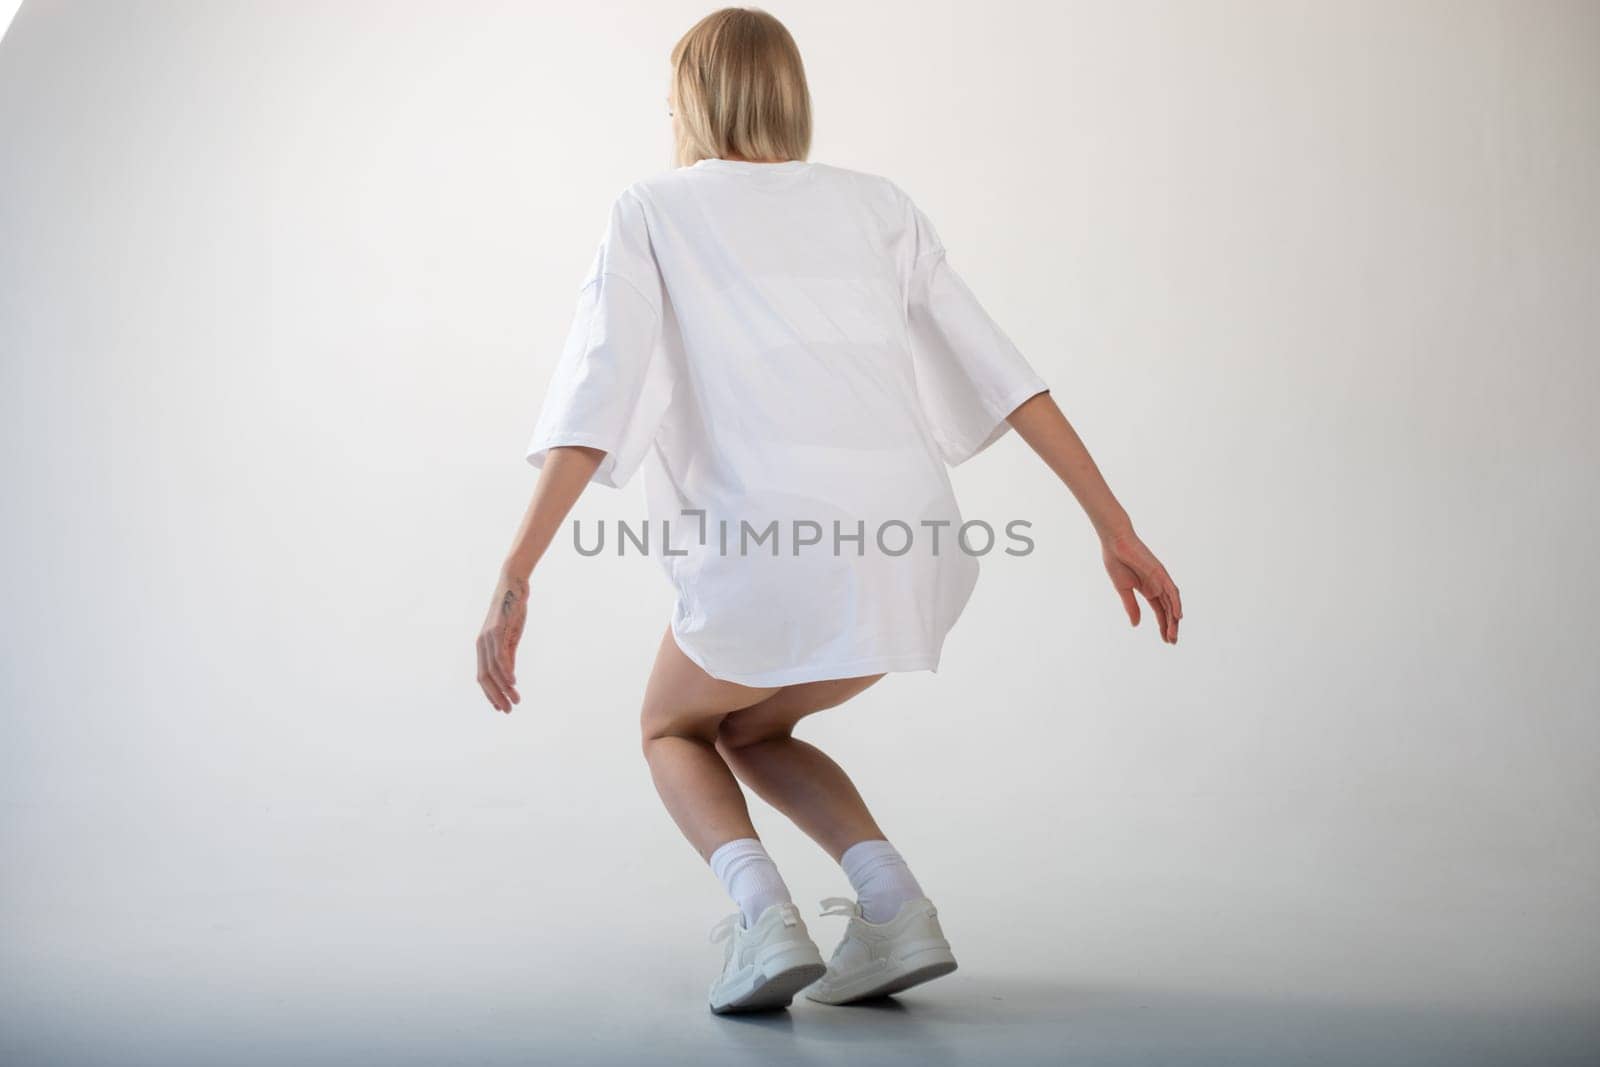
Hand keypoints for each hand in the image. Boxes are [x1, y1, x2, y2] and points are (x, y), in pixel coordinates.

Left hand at [476, 572, 527, 712]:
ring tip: (515, 700)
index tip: (500, 707)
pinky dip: (506, 672)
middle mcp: (482, 644)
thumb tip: (509, 676)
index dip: (490, 694)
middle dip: (495, 696)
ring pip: (493, 670)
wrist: (513, 587)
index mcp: (483, 647)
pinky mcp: (497, 631)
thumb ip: (508, 656)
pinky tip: (513, 683)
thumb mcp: (510, 637)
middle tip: (507, 710)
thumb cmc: (512, 611)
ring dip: (504, 688)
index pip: (483, 677)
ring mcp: (488, 638)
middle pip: (484, 678)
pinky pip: (500, 656)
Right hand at [1102, 530, 1181, 643]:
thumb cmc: (1116, 562)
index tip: (1165, 640)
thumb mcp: (1123, 589)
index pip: (1160, 611)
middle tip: (1172, 642)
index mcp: (1148, 590)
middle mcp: (1157, 586)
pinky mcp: (1160, 573)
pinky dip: (1176, 603)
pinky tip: (1177, 617)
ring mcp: (1160, 579)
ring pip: (1172, 603)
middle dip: (1171, 626)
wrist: (1114, 543)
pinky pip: (1172, 590)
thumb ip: (1131, 606)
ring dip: (1174, 619)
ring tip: (1174, 635)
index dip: (1163, 625)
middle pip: (1168, 610)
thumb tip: (1136, 624)